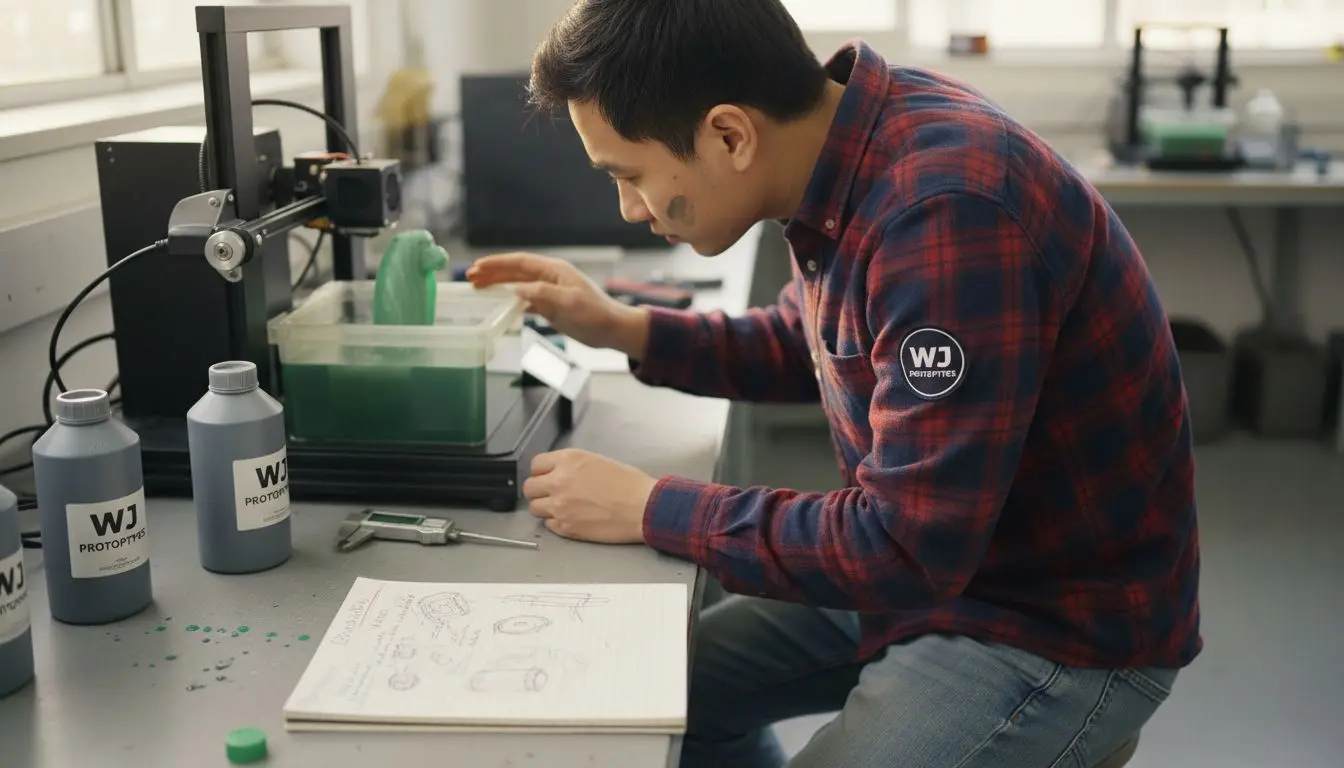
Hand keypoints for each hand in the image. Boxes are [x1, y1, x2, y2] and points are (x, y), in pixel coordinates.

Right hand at [465, 252, 649, 358]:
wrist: (613, 330)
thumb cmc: (596, 314)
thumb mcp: (569, 303)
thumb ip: (542, 294)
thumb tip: (517, 289)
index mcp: (555, 270)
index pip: (520, 262)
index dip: (498, 263)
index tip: (478, 266)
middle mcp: (550, 278)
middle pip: (515, 272)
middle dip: (492, 273)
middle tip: (470, 278)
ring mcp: (550, 292)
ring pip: (518, 285)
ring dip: (498, 286)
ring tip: (478, 289)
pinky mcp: (551, 307)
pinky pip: (525, 300)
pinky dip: (511, 301)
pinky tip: (499, 305)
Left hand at [522, 449, 657, 543]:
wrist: (644, 508)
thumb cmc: (630, 484)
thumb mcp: (598, 461)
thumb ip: (573, 466)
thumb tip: (560, 472)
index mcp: (568, 461)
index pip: (536, 464)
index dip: (541, 471)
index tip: (547, 476)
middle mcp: (559, 482)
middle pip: (530, 487)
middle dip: (539, 490)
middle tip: (550, 493)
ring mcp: (560, 506)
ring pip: (534, 508)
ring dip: (545, 507)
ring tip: (561, 507)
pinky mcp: (566, 527)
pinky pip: (548, 524)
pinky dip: (556, 522)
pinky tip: (571, 518)